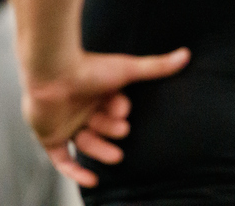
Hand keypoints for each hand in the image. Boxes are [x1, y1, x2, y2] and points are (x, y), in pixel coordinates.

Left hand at [21, 47, 189, 186]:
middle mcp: (79, 108)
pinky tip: (93, 180)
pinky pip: (62, 160)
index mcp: (95, 91)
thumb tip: (186, 55)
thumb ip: (156, 66)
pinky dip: (76, 172)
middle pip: (101, 127)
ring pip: (85, 144)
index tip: (123, 108)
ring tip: (115, 156)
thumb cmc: (88, 67)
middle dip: (112, 130)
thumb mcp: (127, 69)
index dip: (119, 111)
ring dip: (101, 150)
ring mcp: (64, 123)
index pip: (111, 108)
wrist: (51, 72)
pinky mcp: (49, 137)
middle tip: (121, 129)